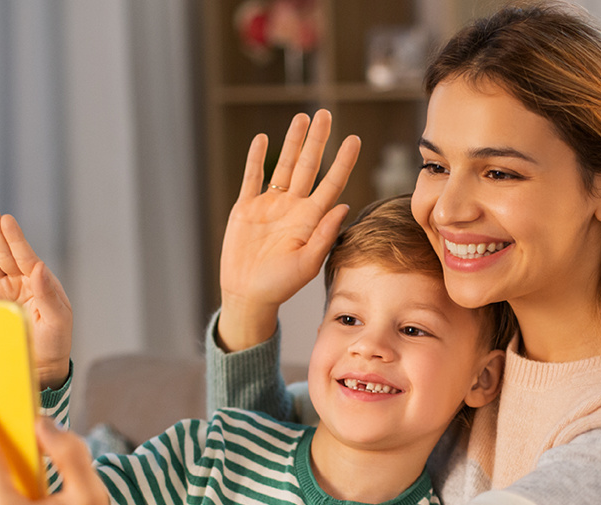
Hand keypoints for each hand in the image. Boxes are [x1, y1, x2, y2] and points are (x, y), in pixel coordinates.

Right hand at [0, 205, 72, 388]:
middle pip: (4, 253)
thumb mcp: (58, 318)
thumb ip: (48, 293)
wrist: (42, 365)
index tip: (6, 219)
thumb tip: (38, 267)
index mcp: (40, 282)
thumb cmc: (56, 341)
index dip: (14, 238)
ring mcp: (4, 292)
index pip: (24, 256)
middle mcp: (21, 283)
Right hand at [217, 109, 360, 351]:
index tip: (354, 139)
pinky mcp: (246, 208)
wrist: (248, 294)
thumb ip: (324, 235)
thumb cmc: (280, 285)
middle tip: (325, 114)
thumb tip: (343, 206)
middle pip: (308, 166)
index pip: (331, 183)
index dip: (342, 162)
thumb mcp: (307, 263)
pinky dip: (256, 159)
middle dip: (317, 141)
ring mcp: (269, 205)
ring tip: (302, 119)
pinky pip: (252, 178)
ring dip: (292, 143)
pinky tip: (262, 139)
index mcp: (310, 219)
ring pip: (283, 166)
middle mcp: (292, 208)